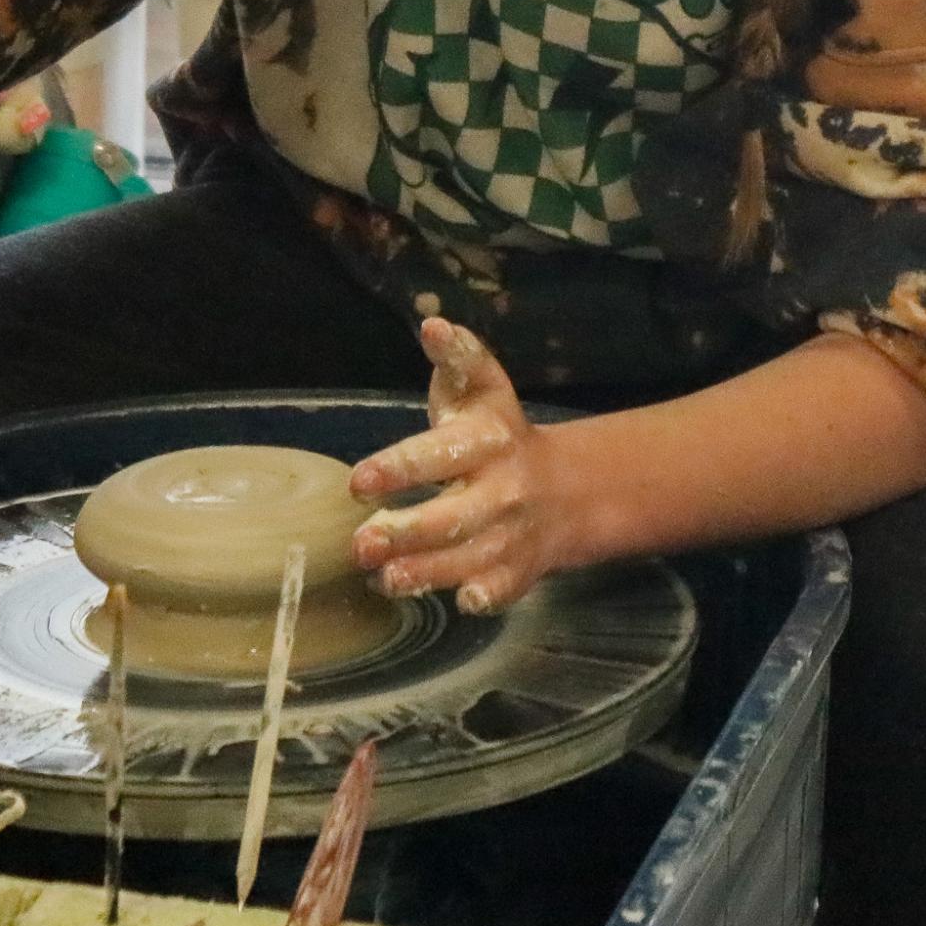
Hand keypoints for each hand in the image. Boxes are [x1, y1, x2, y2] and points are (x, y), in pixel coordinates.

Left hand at [347, 317, 570, 614]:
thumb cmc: (496, 432)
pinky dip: (484, 597)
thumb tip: (432, 323)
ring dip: (425, 572)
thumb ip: (457, 359)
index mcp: (488, 440)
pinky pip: (503, 589)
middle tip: (361, 542)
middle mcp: (502, 489)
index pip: (440, 454)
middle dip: (407, 532)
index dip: (401, 468)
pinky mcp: (518, 572)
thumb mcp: (482, 388)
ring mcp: (511, 534)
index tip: (360, 482)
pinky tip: (460, 601)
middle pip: (453, 517)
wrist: (565, 488)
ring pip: (468, 559)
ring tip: (382, 578)